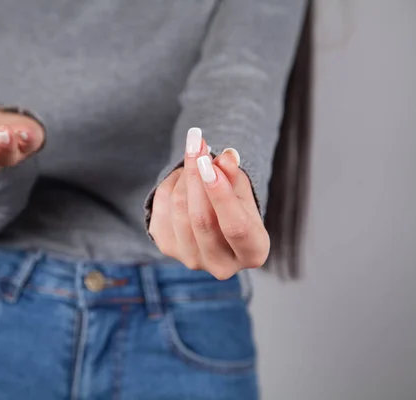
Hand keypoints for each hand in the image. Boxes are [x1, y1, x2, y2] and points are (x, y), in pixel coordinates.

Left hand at [149, 128, 269, 279]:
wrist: (213, 221)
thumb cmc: (236, 205)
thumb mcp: (242, 190)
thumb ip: (235, 176)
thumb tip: (226, 158)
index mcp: (252, 253)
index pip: (236, 227)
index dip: (220, 195)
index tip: (208, 162)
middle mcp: (222, 265)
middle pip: (202, 219)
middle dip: (196, 176)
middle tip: (197, 143)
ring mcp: (191, 260)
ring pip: (180, 212)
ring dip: (184, 177)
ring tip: (195, 157)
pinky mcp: (167, 248)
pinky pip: (162, 210)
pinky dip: (170, 185)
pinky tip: (182, 177)